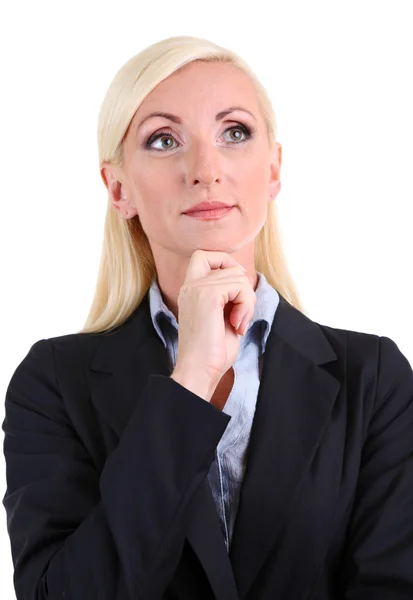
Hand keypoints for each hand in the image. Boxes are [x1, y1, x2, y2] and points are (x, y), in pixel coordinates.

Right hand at [172, 250, 256, 396]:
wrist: (199, 371)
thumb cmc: (212, 352)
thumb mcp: (222, 316)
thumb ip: (229, 295)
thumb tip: (244, 277)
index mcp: (190, 290)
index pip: (204, 255)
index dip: (225, 263)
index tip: (235, 292)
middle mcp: (190, 285)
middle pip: (230, 266)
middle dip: (244, 290)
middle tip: (239, 316)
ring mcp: (197, 289)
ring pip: (238, 277)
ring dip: (247, 302)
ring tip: (238, 324)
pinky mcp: (208, 295)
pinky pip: (240, 286)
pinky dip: (246, 306)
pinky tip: (237, 325)